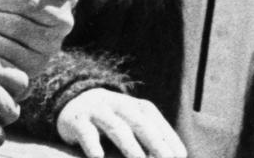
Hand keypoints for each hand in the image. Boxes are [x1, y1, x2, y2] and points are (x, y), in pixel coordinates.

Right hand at [56, 88, 186, 157]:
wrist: (73, 102)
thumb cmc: (111, 119)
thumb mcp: (130, 123)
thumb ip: (148, 136)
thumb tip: (172, 155)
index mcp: (135, 106)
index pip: (156, 121)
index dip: (168, 137)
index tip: (181, 156)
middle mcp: (119, 106)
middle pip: (140, 123)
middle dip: (155, 142)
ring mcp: (98, 111)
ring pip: (116, 127)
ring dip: (129, 145)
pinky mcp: (77, 120)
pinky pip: (85, 132)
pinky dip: (92, 144)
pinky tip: (98, 157)